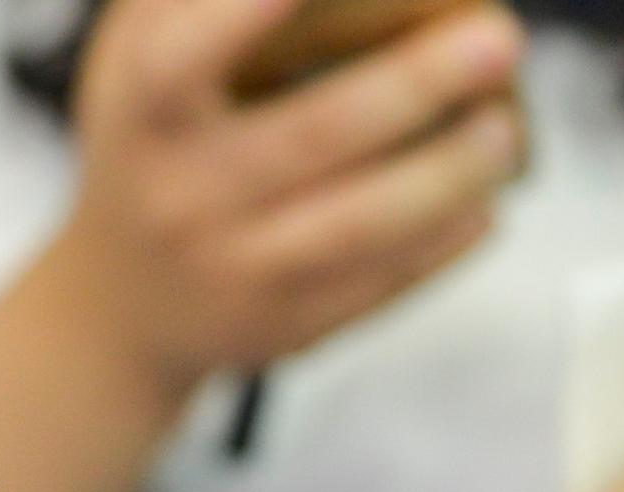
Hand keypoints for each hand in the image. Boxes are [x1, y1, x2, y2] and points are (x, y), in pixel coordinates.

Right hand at [51, 0, 524, 389]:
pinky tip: (483, 201)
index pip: (185, 57)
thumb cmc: (153, 141)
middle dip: (416, 86)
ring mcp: (232, 271)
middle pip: (312, 136)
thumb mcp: (140, 53)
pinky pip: (377, 285)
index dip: (250, 12)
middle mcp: (180, 196)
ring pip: (359, 226)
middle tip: (498, 41)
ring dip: (449, 174)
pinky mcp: (280, 328)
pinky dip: (442, 243)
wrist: (121, 303)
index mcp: (143, 112)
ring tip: (502, 130)